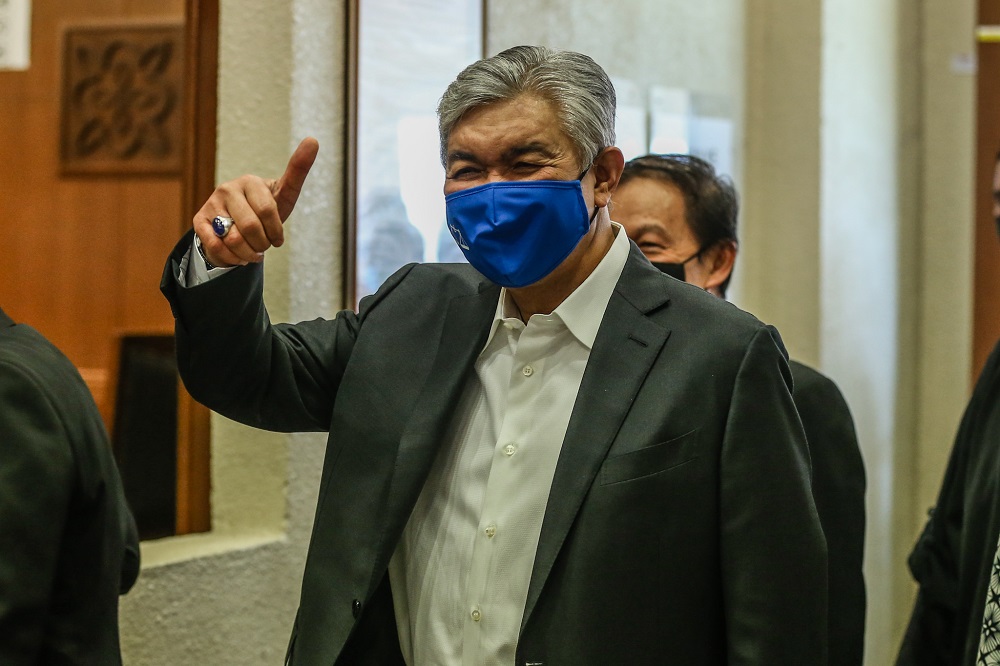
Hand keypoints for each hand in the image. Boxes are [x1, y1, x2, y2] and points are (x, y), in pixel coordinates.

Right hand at [194, 137, 319, 266]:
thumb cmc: (265, 210)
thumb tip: (313, 139)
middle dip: (262, 243)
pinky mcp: (199, 220)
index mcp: (250, 181)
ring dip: (248, 253)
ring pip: (234, 239)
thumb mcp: (284, 195)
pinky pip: (217, 246)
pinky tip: (239, 255)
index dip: (275, 232)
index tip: (277, 240)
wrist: (238, 225)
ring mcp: (212, 203)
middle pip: (251, 227)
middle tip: (264, 245)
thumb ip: (298, 171)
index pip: (268, 211)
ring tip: (252, 250)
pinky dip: (233, 257)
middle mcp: (228, 188)